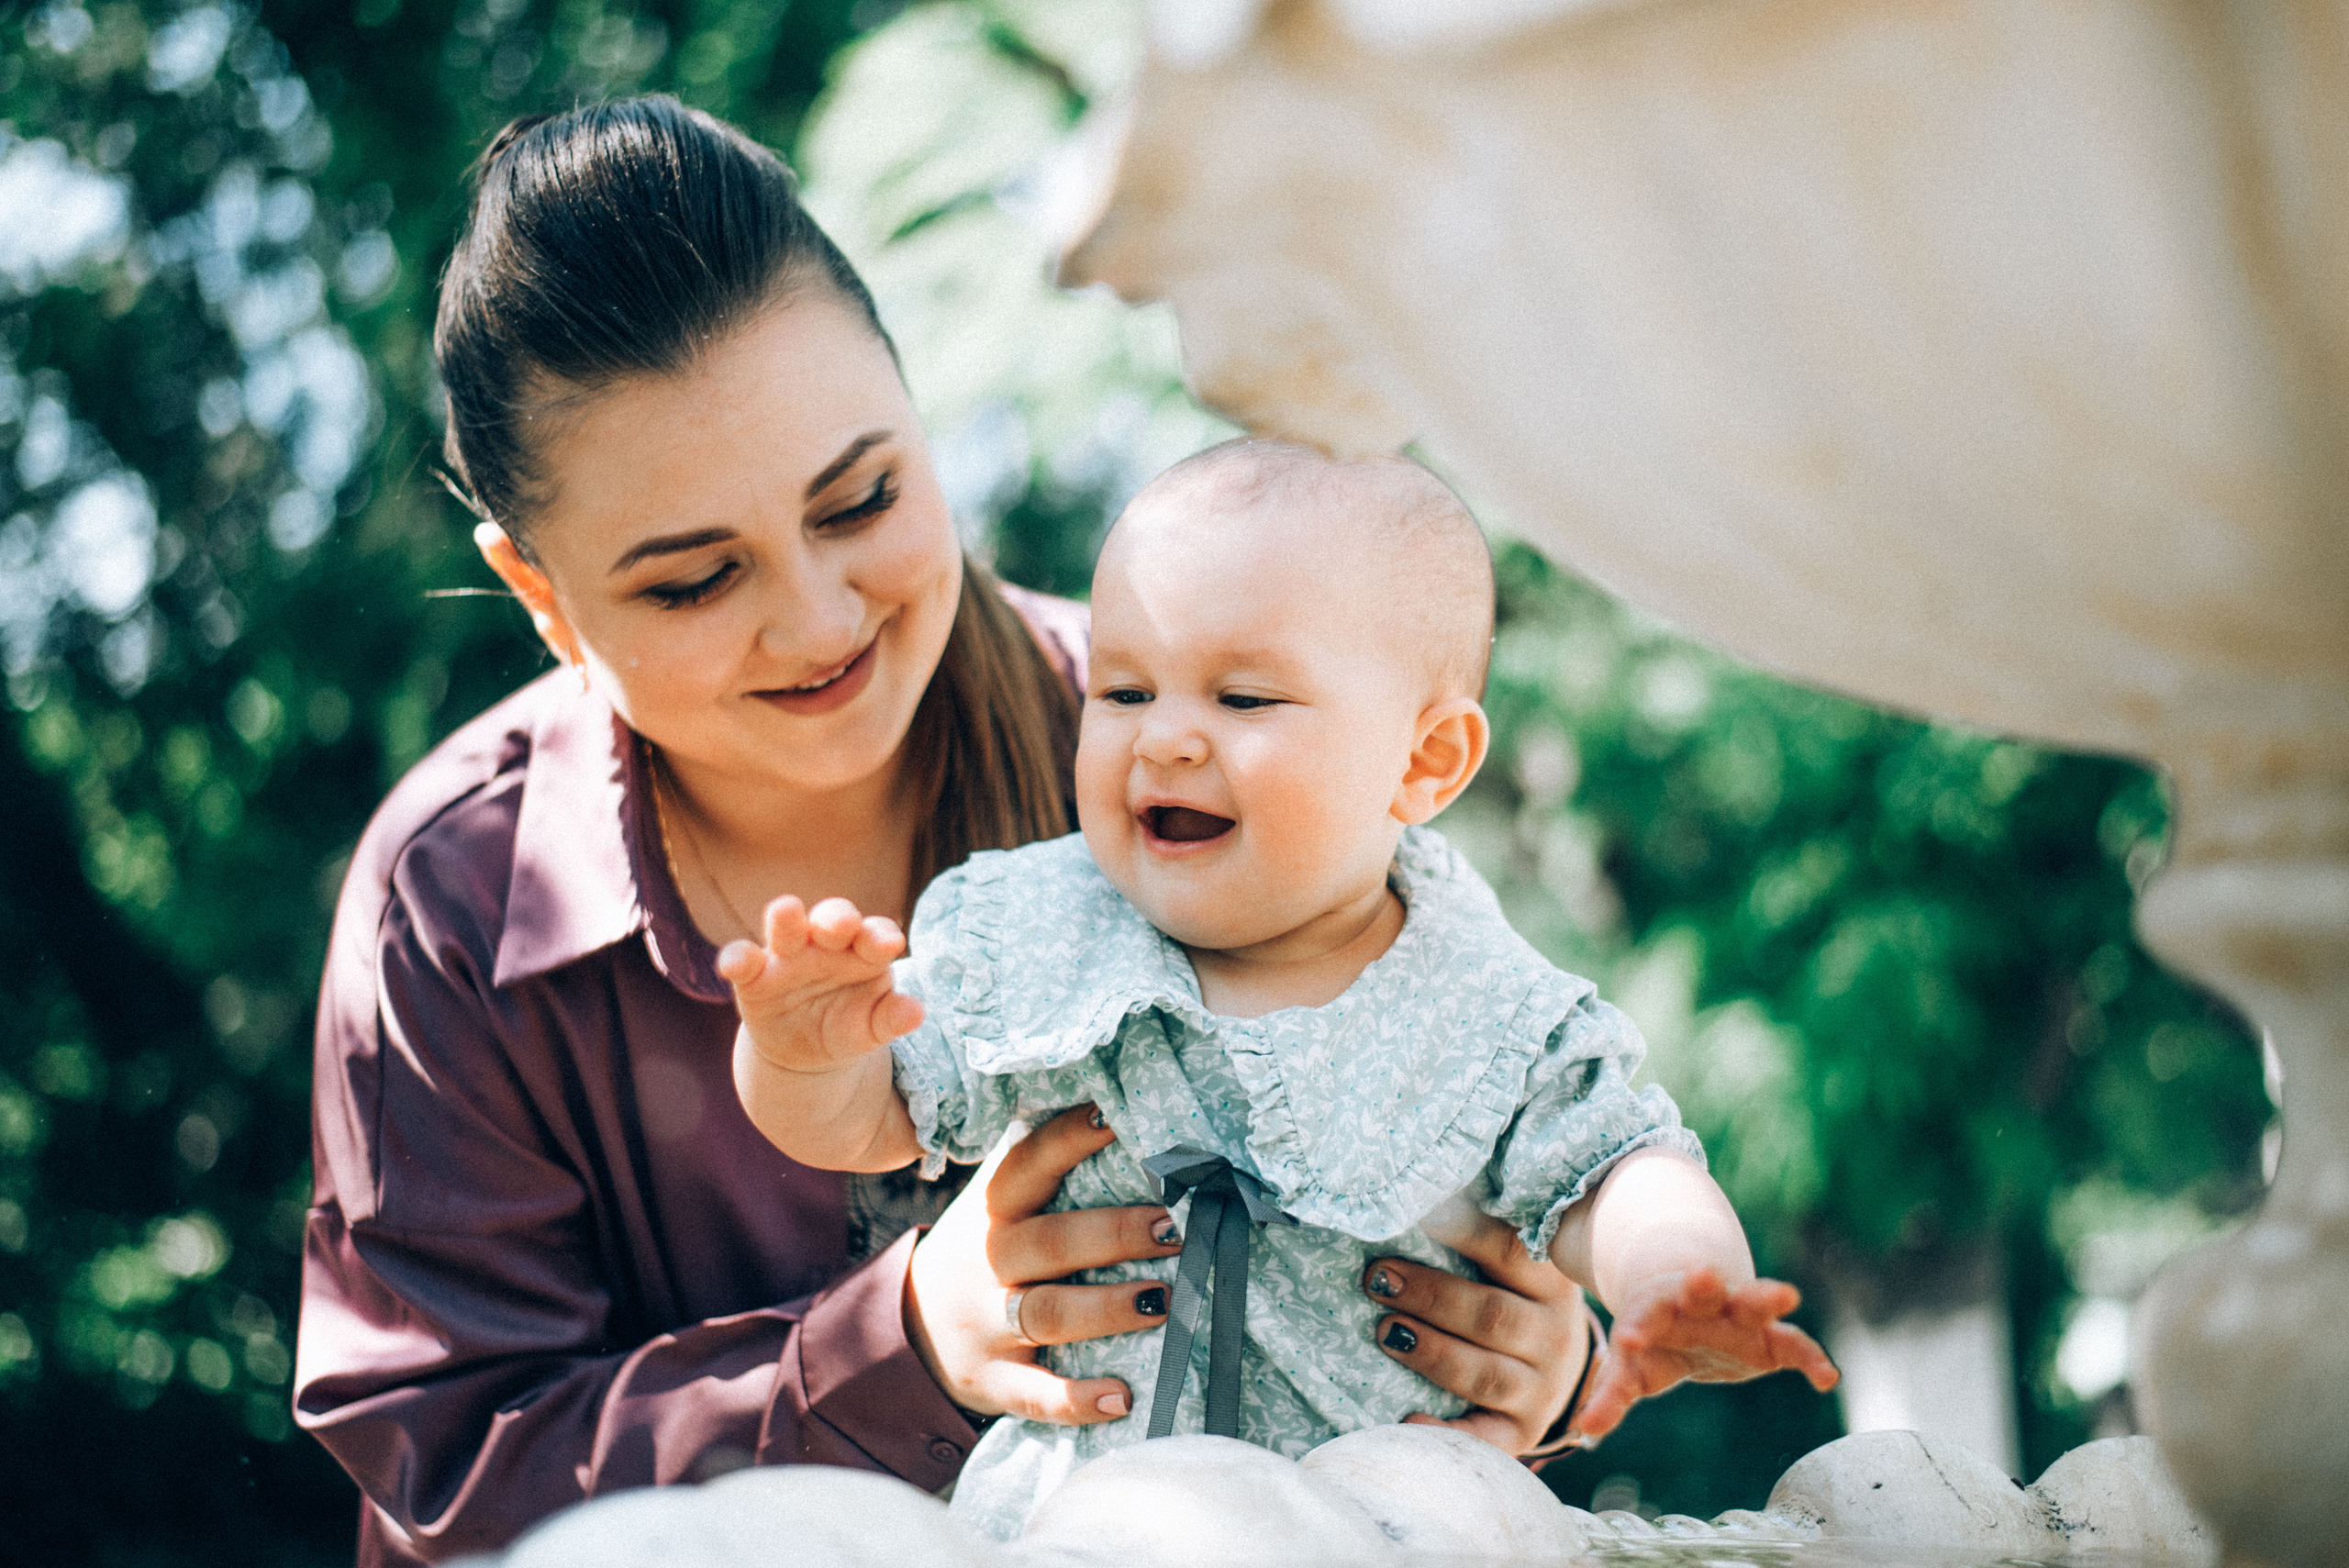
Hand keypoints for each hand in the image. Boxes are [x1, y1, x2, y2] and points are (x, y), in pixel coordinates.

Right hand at [717, 895, 923, 1071]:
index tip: (891, 946)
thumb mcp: (870, 1028)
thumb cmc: (847, 1026)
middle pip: (832, 918)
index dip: (881, 936)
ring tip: (786, 911)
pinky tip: (735, 965)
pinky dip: (736, 958)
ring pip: (786, 927)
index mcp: (863, 951)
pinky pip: (742, 959)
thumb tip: (917, 1012)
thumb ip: (891, 1018)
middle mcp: (826, 943)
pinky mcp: (753, 976)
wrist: (806, 1050)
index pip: (875, 934)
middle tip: (842, 925)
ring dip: (786, 918)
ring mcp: (787, 955)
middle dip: (836, 917)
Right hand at [905, 1105, 1183, 1424]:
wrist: (904, 1329)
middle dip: (1114, 1233)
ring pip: (1050, 1313)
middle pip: (1052, 1242)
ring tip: (1163, 1301)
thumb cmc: (983, 1251)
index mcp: (995, 1208)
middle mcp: (989, 1261)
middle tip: (1173, 1226)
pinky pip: (1037, 1394)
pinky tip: (1124, 1397)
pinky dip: (1078, 1399)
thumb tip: (1113, 1098)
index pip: (1031, 1162)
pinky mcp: (994, 1381)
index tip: (1117, 1117)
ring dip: (1109, 1308)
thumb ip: (1040, 1163)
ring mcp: (989, 1324)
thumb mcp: (995, 1203)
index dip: (1072, 1138)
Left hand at [1361, 1209, 1590, 1454]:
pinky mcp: (1520, 1431)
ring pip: (1484, 1374)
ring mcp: (1542, 1389)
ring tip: (1386, 1331)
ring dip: (1432, 1353)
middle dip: (1430, 1296)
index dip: (1460, 1231)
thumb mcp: (1511, 1264)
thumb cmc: (1511, 1295)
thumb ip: (1475, 1233)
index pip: (1506, 1250)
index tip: (1413, 1214)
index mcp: (1549, 1282)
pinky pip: (1484, 1439)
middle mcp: (1555, 1337)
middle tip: (1377, 1278)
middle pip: (1490, 1316)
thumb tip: (1412, 1196)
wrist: (1554, 1363)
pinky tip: (1406, 1417)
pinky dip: (1444, 1430)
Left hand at [1568, 1267, 1838, 1443]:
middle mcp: (1700, 1303)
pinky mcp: (1770, 1337)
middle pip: (1702, 1290)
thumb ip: (1613, 1395)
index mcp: (1658, 1309)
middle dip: (1702, 1284)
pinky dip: (1811, 1358)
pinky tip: (1826, 1377)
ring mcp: (1738, 1315)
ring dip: (1766, 1297)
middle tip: (1702, 1276)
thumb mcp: (1634, 1365)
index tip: (1629, 1340)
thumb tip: (1584, 1430)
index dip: (1637, 1330)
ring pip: (1753, 1300)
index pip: (1644, 1317)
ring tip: (1785, 1297)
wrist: (1692, 1308)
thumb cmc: (1655, 1338)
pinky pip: (1795, 1344)